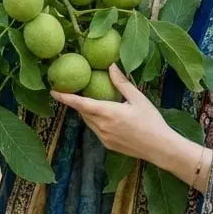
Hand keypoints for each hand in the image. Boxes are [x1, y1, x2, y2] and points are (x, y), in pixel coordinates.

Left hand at [51, 63, 171, 163]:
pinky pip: (96, 130)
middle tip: (77, 91)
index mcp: (107, 113)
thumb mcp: (138, 98)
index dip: (65, 97)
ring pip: (89, 122)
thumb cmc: (151, 120)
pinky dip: (96, 121)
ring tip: (94, 102)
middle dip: (78, 102)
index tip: (53, 91)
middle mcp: (101, 126)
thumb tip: (111, 66)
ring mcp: (103, 138)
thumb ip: (121, 83)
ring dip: (88, 112)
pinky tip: (107, 117)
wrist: (159, 147)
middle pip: (83, 112)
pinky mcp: (107, 145)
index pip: (80, 104)